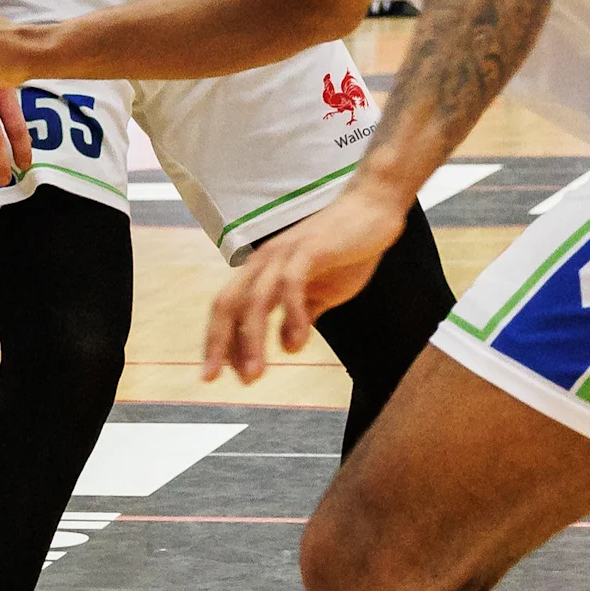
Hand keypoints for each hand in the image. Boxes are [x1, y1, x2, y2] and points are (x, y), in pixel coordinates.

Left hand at [205, 184, 410, 384]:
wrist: (373, 211)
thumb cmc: (345, 251)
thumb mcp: (320, 293)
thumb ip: (301, 317)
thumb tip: (287, 346)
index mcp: (262, 271)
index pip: (228, 308)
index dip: (219, 341)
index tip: (216, 375)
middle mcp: (264, 261)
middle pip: (228, 304)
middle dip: (219, 343)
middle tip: (216, 379)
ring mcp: (284, 253)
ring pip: (255, 300)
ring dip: (252, 340)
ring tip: (255, 375)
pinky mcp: (308, 249)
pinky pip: (290, 286)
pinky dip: (290, 317)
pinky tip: (297, 345)